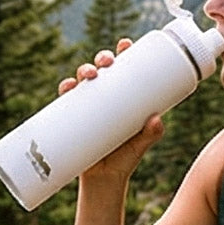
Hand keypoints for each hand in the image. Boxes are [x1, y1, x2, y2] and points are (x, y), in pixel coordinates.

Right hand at [58, 38, 163, 177]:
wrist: (103, 181)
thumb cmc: (125, 159)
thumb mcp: (140, 145)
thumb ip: (151, 134)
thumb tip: (157, 120)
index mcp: (124, 97)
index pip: (125, 69)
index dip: (124, 52)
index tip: (126, 44)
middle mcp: (105, 98)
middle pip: (103, 69)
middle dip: (103, 58)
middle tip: (107, 63)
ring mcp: (88, 106)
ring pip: (83, 80)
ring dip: (84, 70)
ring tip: (90, 75)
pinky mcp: (72, 118)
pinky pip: (66, 99)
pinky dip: (65, 89)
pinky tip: (68, 86)